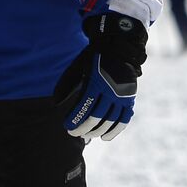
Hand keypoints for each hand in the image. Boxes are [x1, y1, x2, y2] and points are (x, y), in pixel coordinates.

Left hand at [54, 12, 146, 140]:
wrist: (119, 49)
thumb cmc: (94, 59)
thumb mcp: (79, 68)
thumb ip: (68, 85)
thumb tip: (56, 104)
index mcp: (97, 82)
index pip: (84, 107)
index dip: (75, 119)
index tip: (67, 126)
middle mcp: (111, 90)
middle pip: (96, 117)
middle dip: (83, 128)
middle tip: (74, 133)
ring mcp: (122, 96)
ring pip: (110, 121)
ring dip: (97, 131)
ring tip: (87, 136)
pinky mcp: (130, 99)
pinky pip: (124, 119)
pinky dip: (115, 130)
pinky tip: (105, 137)